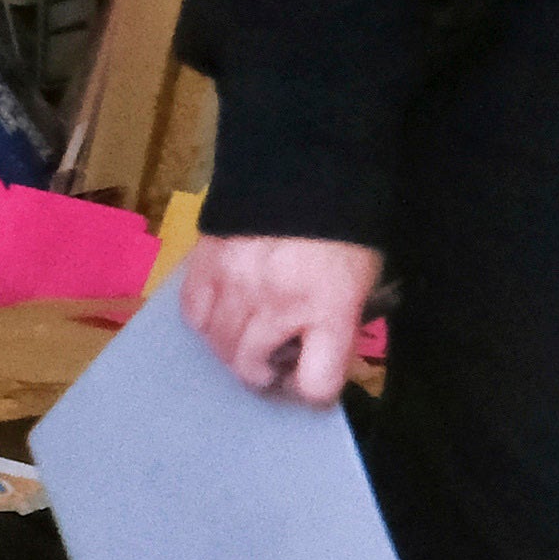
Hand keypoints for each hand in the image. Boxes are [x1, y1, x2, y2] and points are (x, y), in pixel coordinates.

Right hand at [185, 231, 388, 406]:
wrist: (304, 166)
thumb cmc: (342, 227)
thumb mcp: (363, 276)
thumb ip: (342, 320)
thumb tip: (322, 357)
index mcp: (328, 306)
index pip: (316, 384)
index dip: (317, 393)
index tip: (315, 385)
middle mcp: (276, 304)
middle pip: (251, 372)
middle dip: (268, 374)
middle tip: (280, 359)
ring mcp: (234, 285)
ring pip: (219, 347)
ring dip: (237, 349)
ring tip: (256, 331)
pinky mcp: (204, 266)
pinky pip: (195, 316)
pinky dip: (210, 321)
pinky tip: (229, 309)